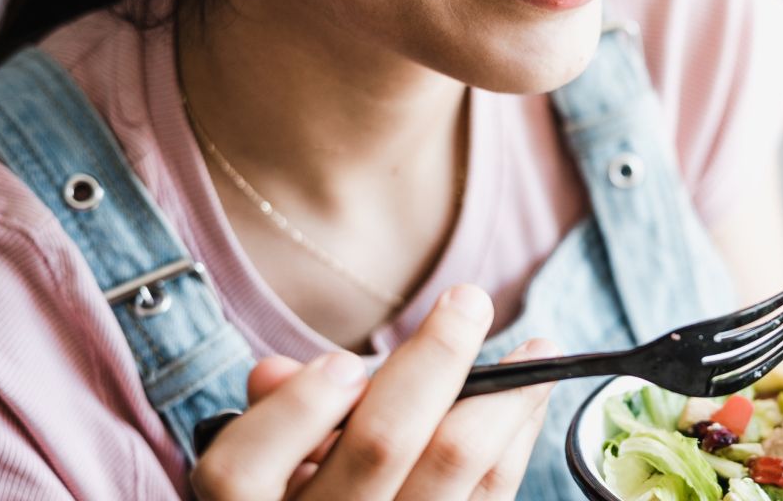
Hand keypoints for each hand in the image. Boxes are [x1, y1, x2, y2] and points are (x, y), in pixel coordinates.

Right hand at [191, 284, 557, 500]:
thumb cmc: (298, 493)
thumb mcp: (261, 469)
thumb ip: (269, 417)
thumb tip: (274, 371)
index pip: (243, 468)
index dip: (294, 412)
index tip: (340, 364)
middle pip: (381, 444)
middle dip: (432, 362)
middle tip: (469, 300)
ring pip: (454, 464)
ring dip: (502, 394)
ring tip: (538, 348)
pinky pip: (493, 493)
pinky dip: (518, 437)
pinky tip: (530, 400)